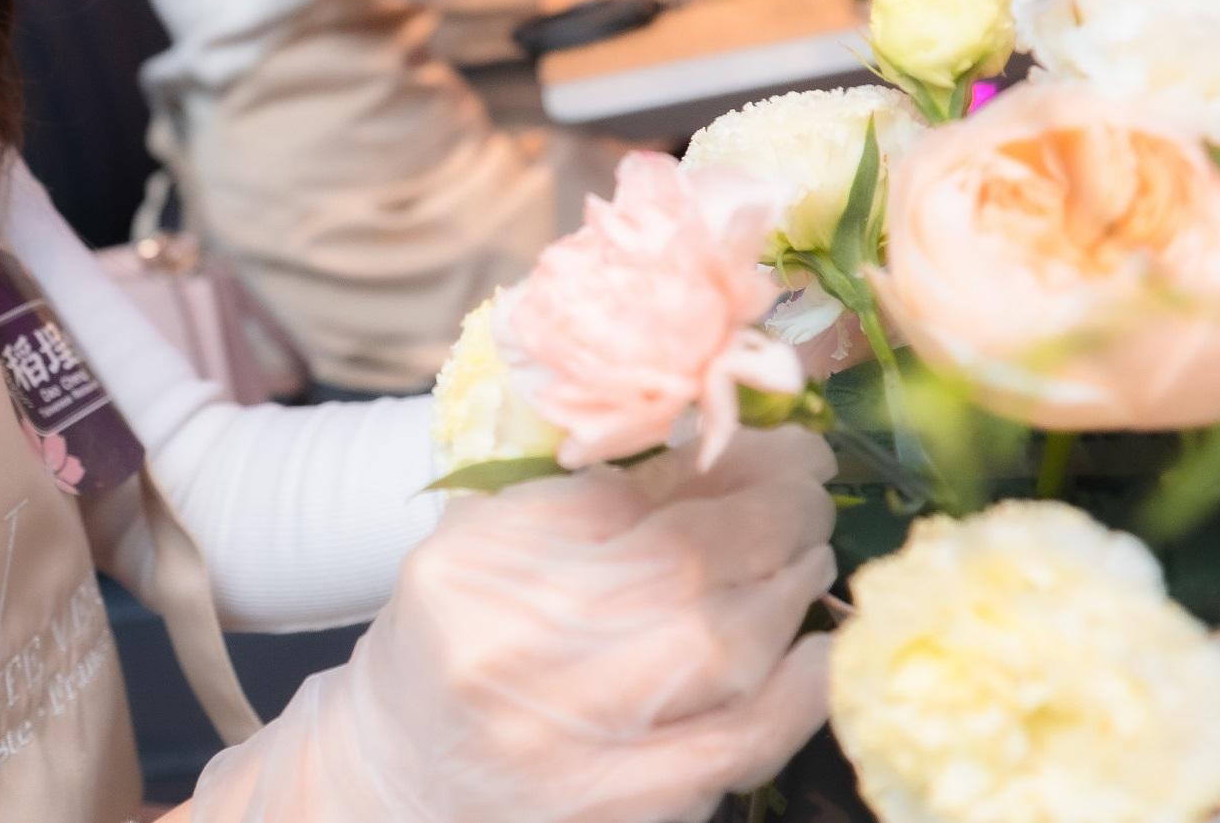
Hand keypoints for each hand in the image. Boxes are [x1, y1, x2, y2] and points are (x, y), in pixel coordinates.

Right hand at [189, 427, 836, 822]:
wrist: (400, 777)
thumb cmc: (451, 643)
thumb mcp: (478, 546)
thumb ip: (576, 493)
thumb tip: (712, 434)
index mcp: (474, 565)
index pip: (623, 494)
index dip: (724, 462)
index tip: (778, 443)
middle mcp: (512, 648)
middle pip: (682, 567)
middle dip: (775, 516)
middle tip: (811, 488)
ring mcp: (567, 738)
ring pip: (720, 648)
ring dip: (790, 588)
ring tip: (811, 550)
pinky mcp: (618, 804)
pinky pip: (736, 745)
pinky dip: (796, 695)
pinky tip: (819, 649)